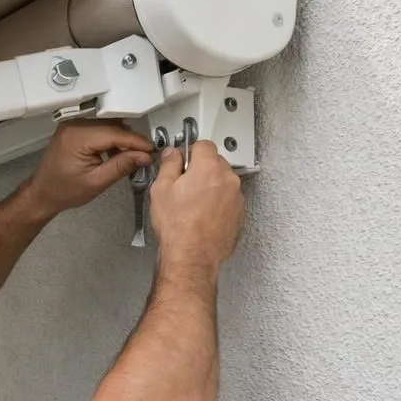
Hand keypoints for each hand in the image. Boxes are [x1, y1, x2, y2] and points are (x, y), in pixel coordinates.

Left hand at [22, 120, 156, 216]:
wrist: (42, 193)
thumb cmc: (63, 191)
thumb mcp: (96, 182)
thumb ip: (121, 166)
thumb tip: (144, 156)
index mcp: (77, 137)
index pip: (115, 133)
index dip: (136, 141)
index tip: (152, 150)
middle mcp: (74, 125)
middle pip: (113, 127)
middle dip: (131, 141)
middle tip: (146, 155)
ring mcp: (73, 125)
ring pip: (108, 126)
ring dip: (121, 139)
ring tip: (132, 157)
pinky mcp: (74, 129)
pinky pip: (99, 129)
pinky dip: (110, 139)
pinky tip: (116, 153)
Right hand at [148, 141, 245, 274]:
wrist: (192, 256)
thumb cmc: (178, 227)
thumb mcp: (161, 190)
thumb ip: (168, 165)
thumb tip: (172, 155)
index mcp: (208, 168)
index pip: (203, 144)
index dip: (190, 151)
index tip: (182, 160)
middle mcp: (228, 179)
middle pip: (215, 162)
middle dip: (201, 169)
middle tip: (183, 185)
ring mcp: (237, 197)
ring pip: (223, 182)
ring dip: (210, 187)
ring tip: (192, 205)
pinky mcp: (239, 214)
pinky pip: (228, 200)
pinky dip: (218, 203)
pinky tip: (201, 216)